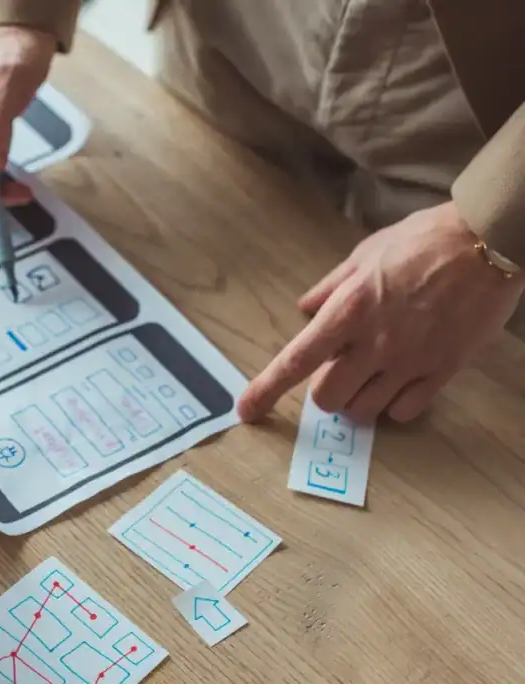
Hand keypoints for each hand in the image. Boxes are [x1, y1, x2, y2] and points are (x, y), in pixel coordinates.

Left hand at [239, 202, 524, 423]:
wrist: (487, 243)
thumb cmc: (423, 241)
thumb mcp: (365, 254)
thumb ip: (331, 287)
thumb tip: (305, 308)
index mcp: (348, 311)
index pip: (296, 360)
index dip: (266, 390)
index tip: (246, 411)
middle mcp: (374, 343)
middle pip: (327, 397)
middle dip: (325, 392)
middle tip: (338, 372)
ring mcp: (409, 362)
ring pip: (364, 411)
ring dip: (357, 402)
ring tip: (369, 378)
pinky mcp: (442, 372)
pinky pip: (405, 411)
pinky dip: (394, 406)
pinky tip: (399, 385)